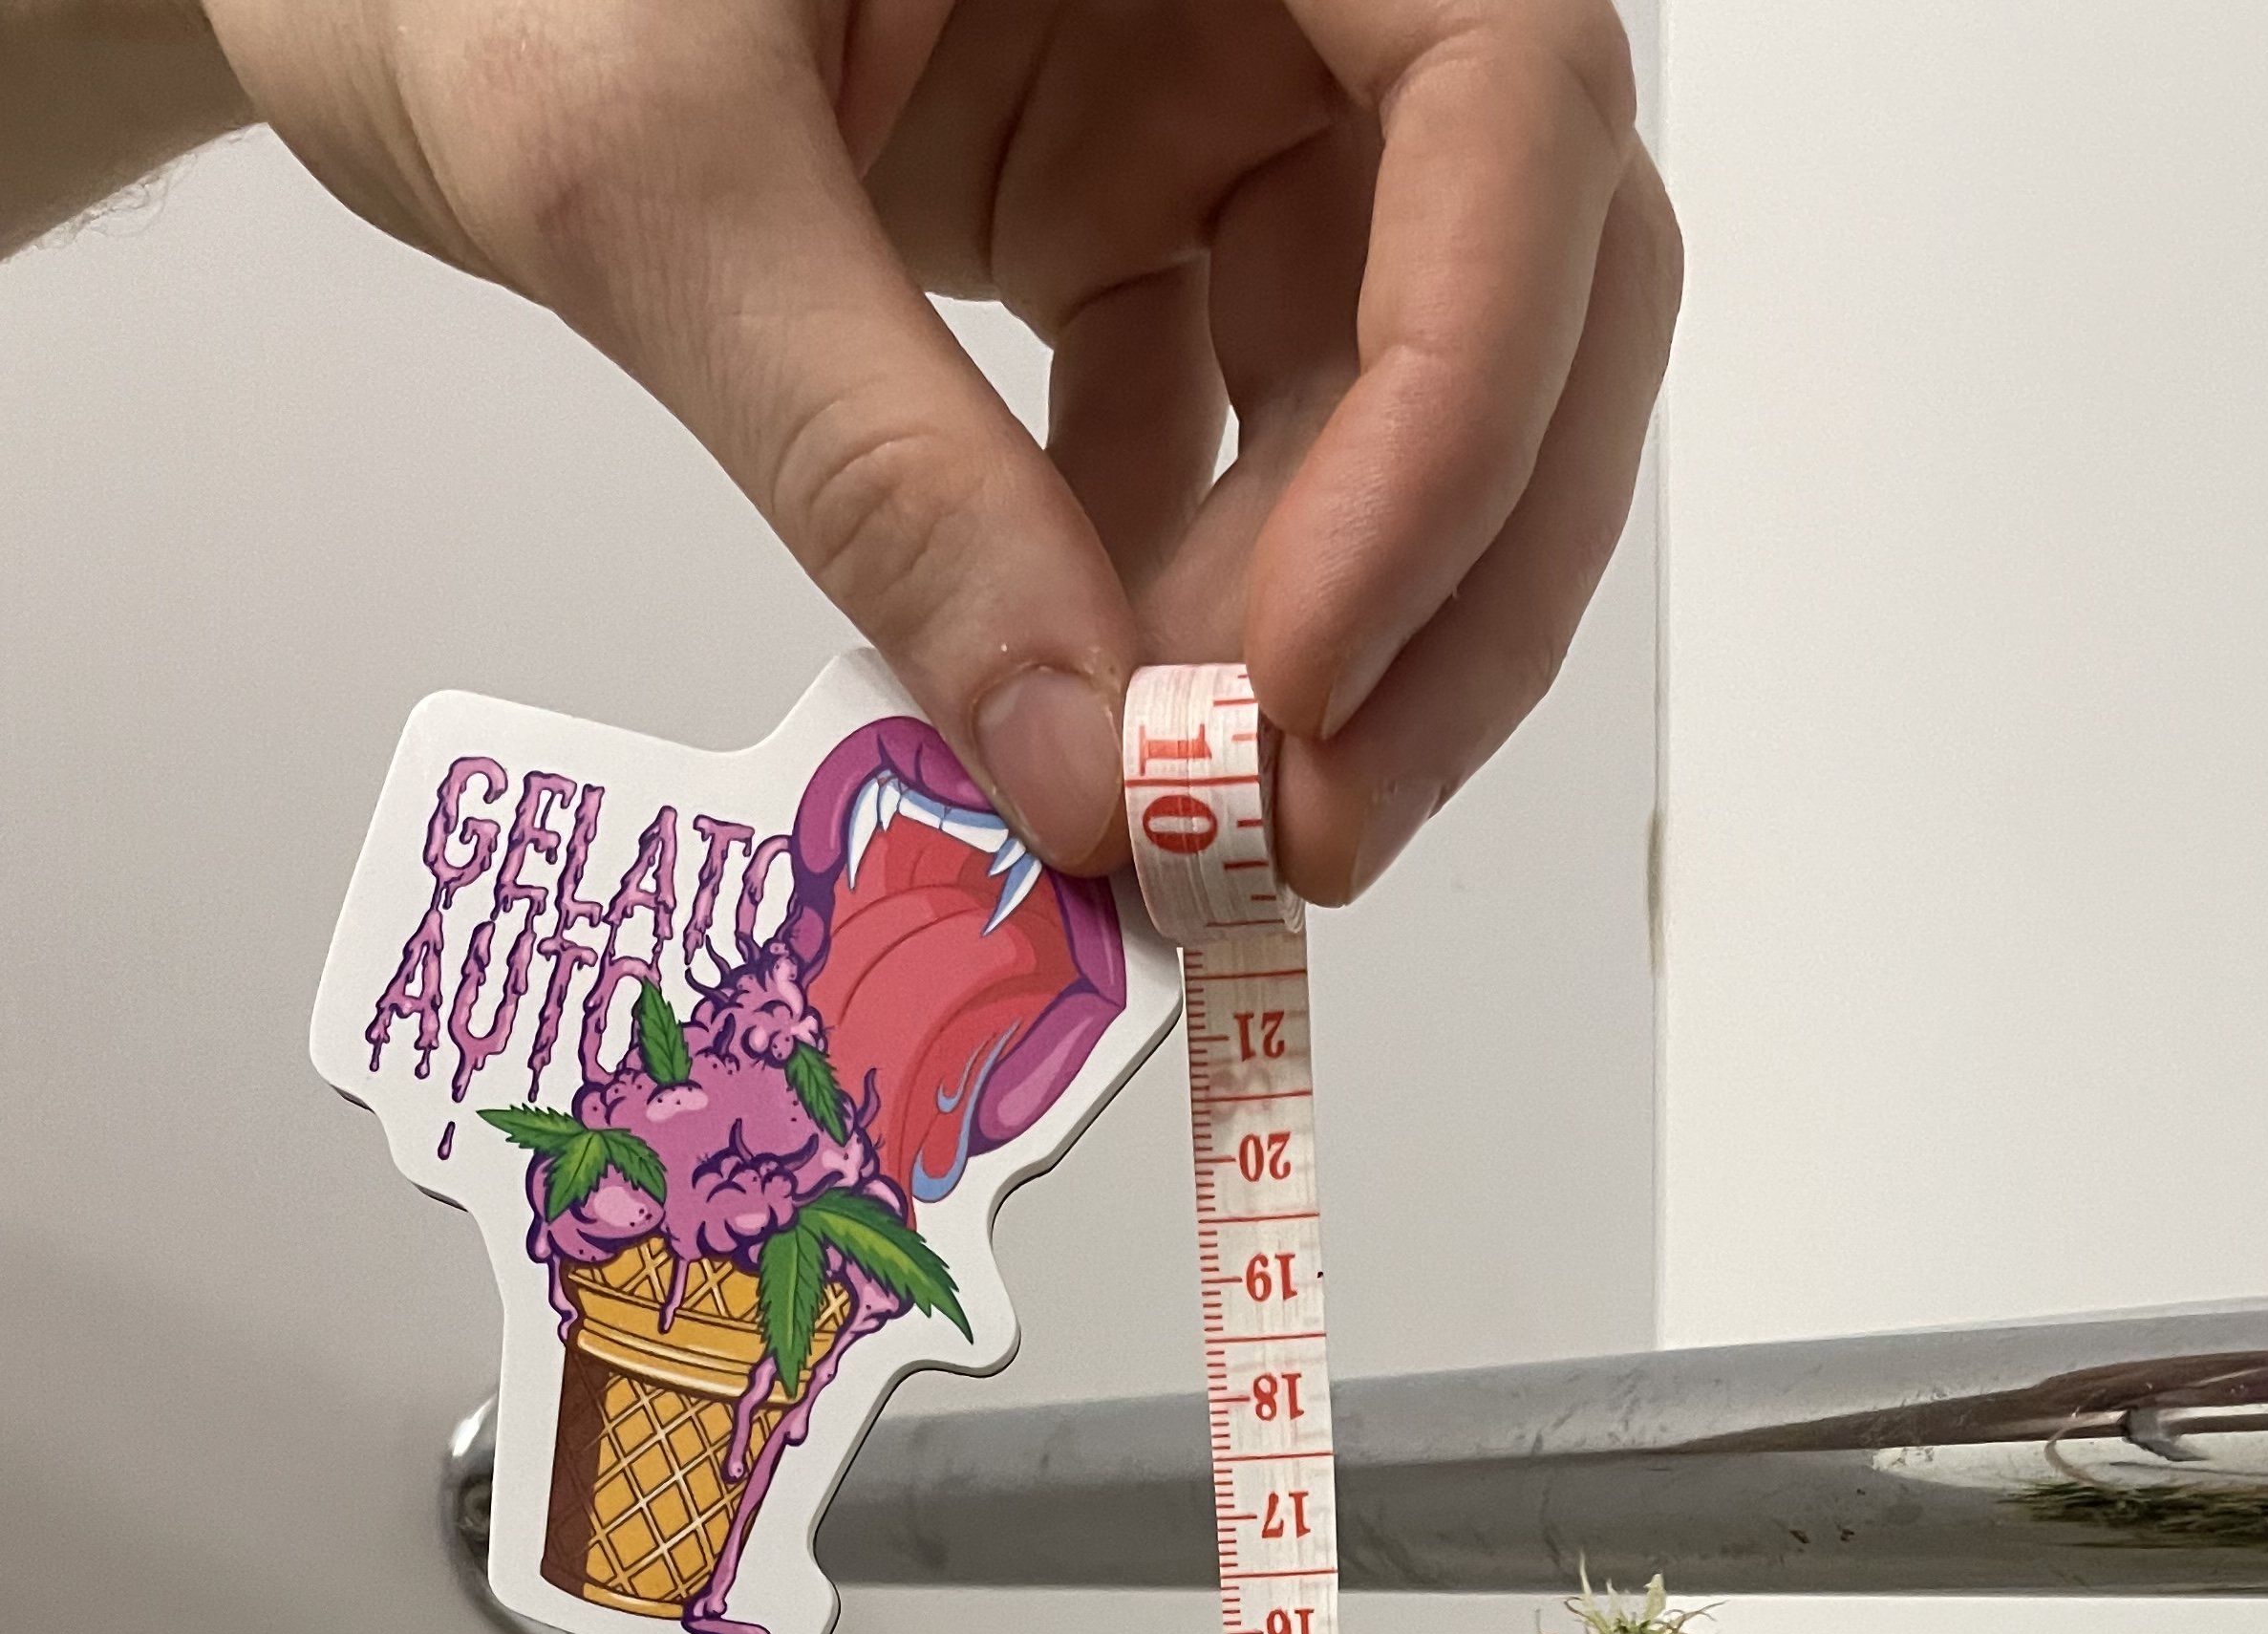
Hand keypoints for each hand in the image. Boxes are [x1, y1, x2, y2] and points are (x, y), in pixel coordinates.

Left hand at [193, 0, 1679, 896]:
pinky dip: (1183, 593)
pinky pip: (1229, 430)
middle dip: (1450, 582)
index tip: (1309, 661)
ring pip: (1404, 392)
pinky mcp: (1132, 205)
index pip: (1509, 105)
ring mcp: (1214, 80)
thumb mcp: (646, 172)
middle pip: (1531, 282)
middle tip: (1313, 828)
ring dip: (1321, 627)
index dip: (1467, 401)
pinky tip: (1087, 708)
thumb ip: (872, 467)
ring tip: (1171, 799)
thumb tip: (1078, 775)